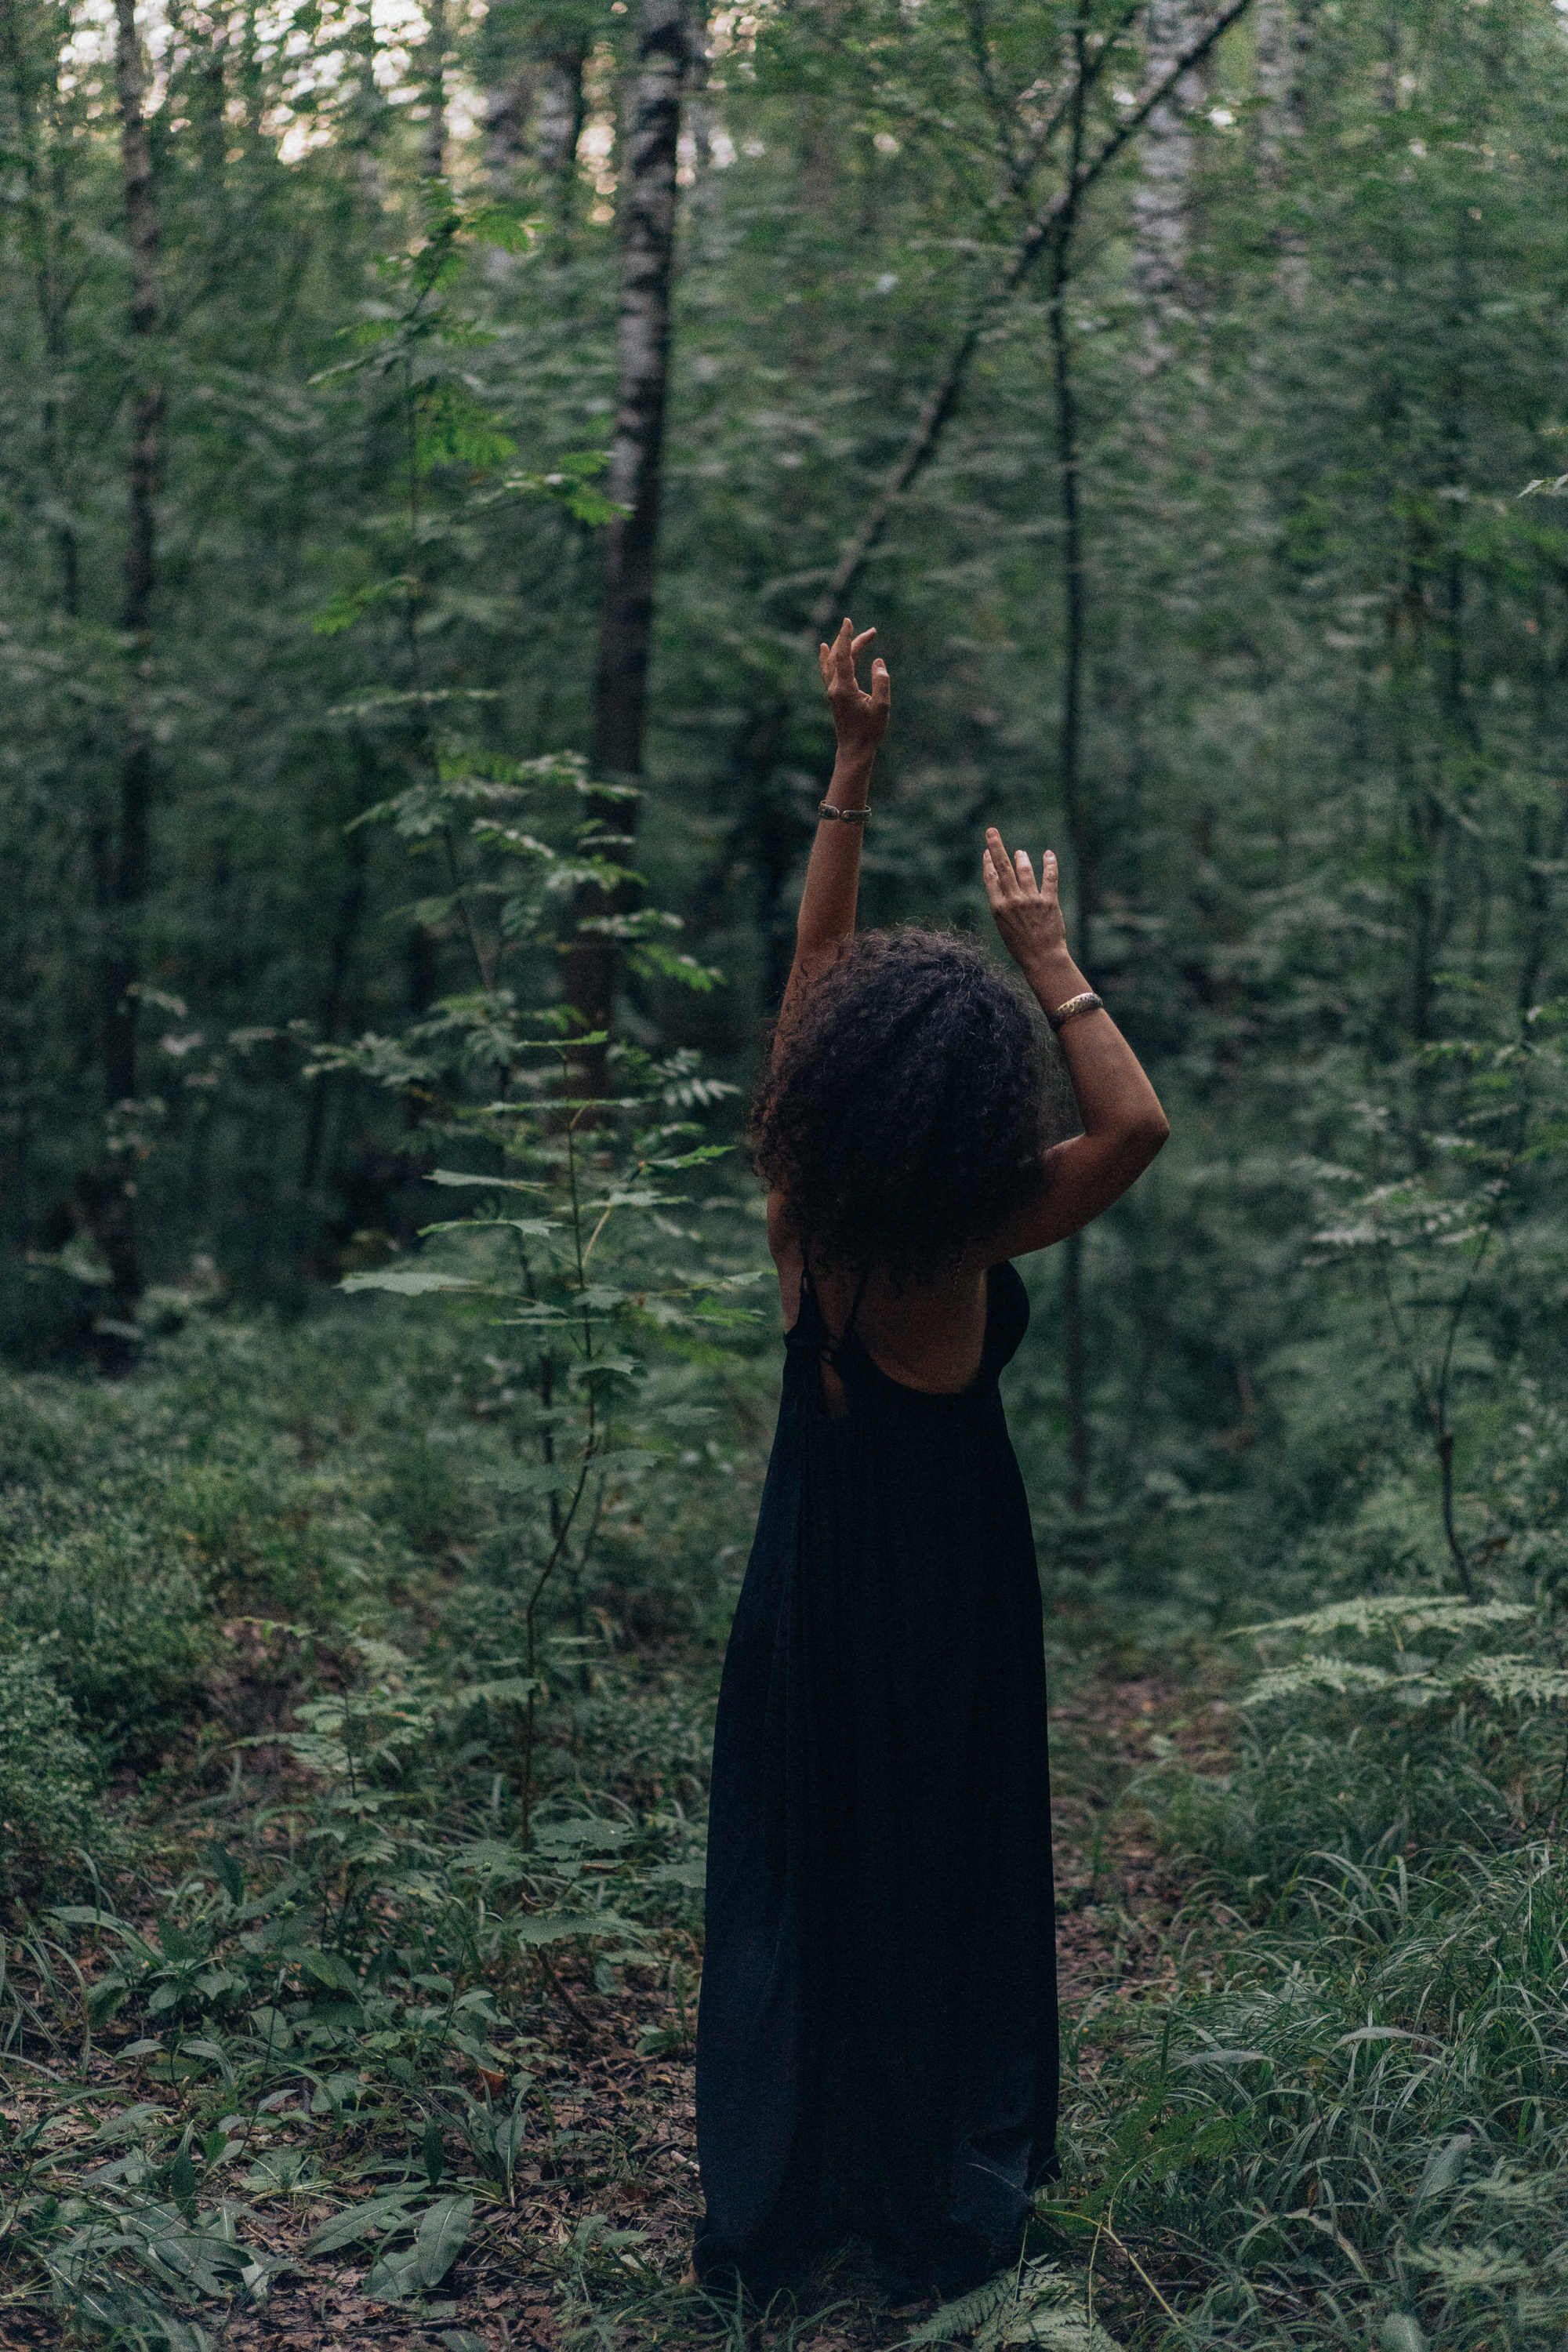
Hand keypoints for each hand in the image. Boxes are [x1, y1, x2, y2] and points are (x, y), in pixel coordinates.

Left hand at [818, 617, 889, 763]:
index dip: (847, 637)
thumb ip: (881, 682)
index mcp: (844, 688)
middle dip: (853, 641)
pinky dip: (827, 657)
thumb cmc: (869, 731)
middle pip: (840, 656)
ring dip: (843, 646)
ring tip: (854, 633)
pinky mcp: (833, 695)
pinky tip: (824, 647)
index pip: (844, 656)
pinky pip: (827, 670)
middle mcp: (834, 687)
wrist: (854, 749)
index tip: (849, 621)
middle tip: (872, 632)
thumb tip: (878, 662)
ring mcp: (831, 691)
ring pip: (832, 661)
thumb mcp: (882, 707)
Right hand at [982, 826, 1069, 975]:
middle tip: (991, 831)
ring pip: (1024, 870)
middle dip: (996, 847)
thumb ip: (1003, 907)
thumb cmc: (1021, 947)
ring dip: (1021, 858)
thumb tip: (1003, 888)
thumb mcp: (1004, 927)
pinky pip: (1049, 877)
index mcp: (998, 908)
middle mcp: (1013, 901)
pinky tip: (1048, 854)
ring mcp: (1031, 900)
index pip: (990, 879)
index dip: (988, 863)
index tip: (987, 852)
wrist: (1041, 959)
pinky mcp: (1049, 901)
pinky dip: (1049, 864)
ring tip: (1020, 853)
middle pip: (1002, 868)